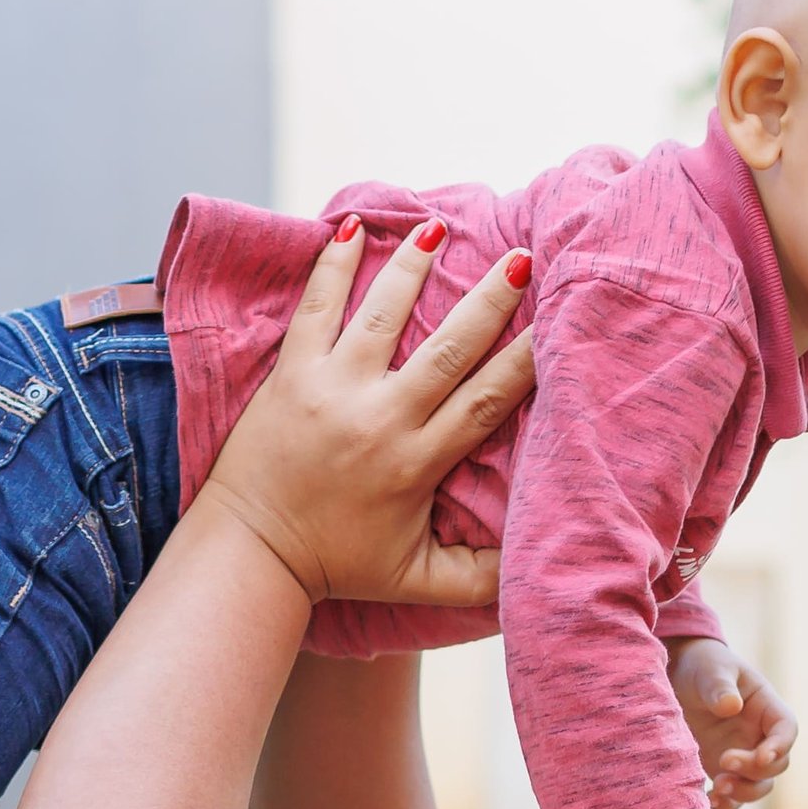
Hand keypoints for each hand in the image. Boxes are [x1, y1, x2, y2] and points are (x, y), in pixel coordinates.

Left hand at [195, 218, 534, 606]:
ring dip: (413, 267)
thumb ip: (481, 577)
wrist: (250, 554)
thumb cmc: (338, 566)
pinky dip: (332, 266)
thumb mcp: (418, 581)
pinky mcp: (290, 375)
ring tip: (441, 227)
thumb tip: (538, 569)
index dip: (526, 360)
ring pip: (381, 315)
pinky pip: (315, 309)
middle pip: (448, 347)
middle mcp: (379, 418)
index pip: (486, 402)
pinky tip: (351, 228)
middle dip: (489, 300)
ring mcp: (331, 389)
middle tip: (523, 258)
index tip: (557, 324)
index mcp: (416, 462)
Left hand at [667, 636, 797, 808]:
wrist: (678, 677)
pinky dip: (727, 804)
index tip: (761, 756)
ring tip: (718, 788)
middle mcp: (759, 736)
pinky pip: (734, 797)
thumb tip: (730, 706)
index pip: (786, 730)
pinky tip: (708, 800)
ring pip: (759, 785)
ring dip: (744, 793)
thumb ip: (720, 685)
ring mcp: (743, 755)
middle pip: (776, 764)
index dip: (780, 746)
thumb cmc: (703, 666)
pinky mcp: (721, 770)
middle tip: (724, 762)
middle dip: (755, 770)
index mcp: (767, 708)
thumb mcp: (712, 668)